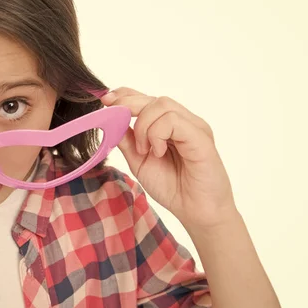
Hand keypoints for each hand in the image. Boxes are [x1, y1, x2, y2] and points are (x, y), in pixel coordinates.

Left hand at [101, 87, 237, 229]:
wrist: (196, 211)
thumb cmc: (172, 186)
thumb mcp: (139, 161)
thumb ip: (127, 141)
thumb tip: (110, 121)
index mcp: (168, 125)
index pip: (146, 98)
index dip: (125, 95)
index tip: (106, 101)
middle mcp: (183, 121)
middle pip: (152, 98)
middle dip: (128, 104)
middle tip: (114, 117)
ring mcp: (193, 127)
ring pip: (162, 105)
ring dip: (143, 127)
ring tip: (145, 151)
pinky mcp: (201, 137)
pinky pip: (173, 121)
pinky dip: (158, 135)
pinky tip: (158, 152)